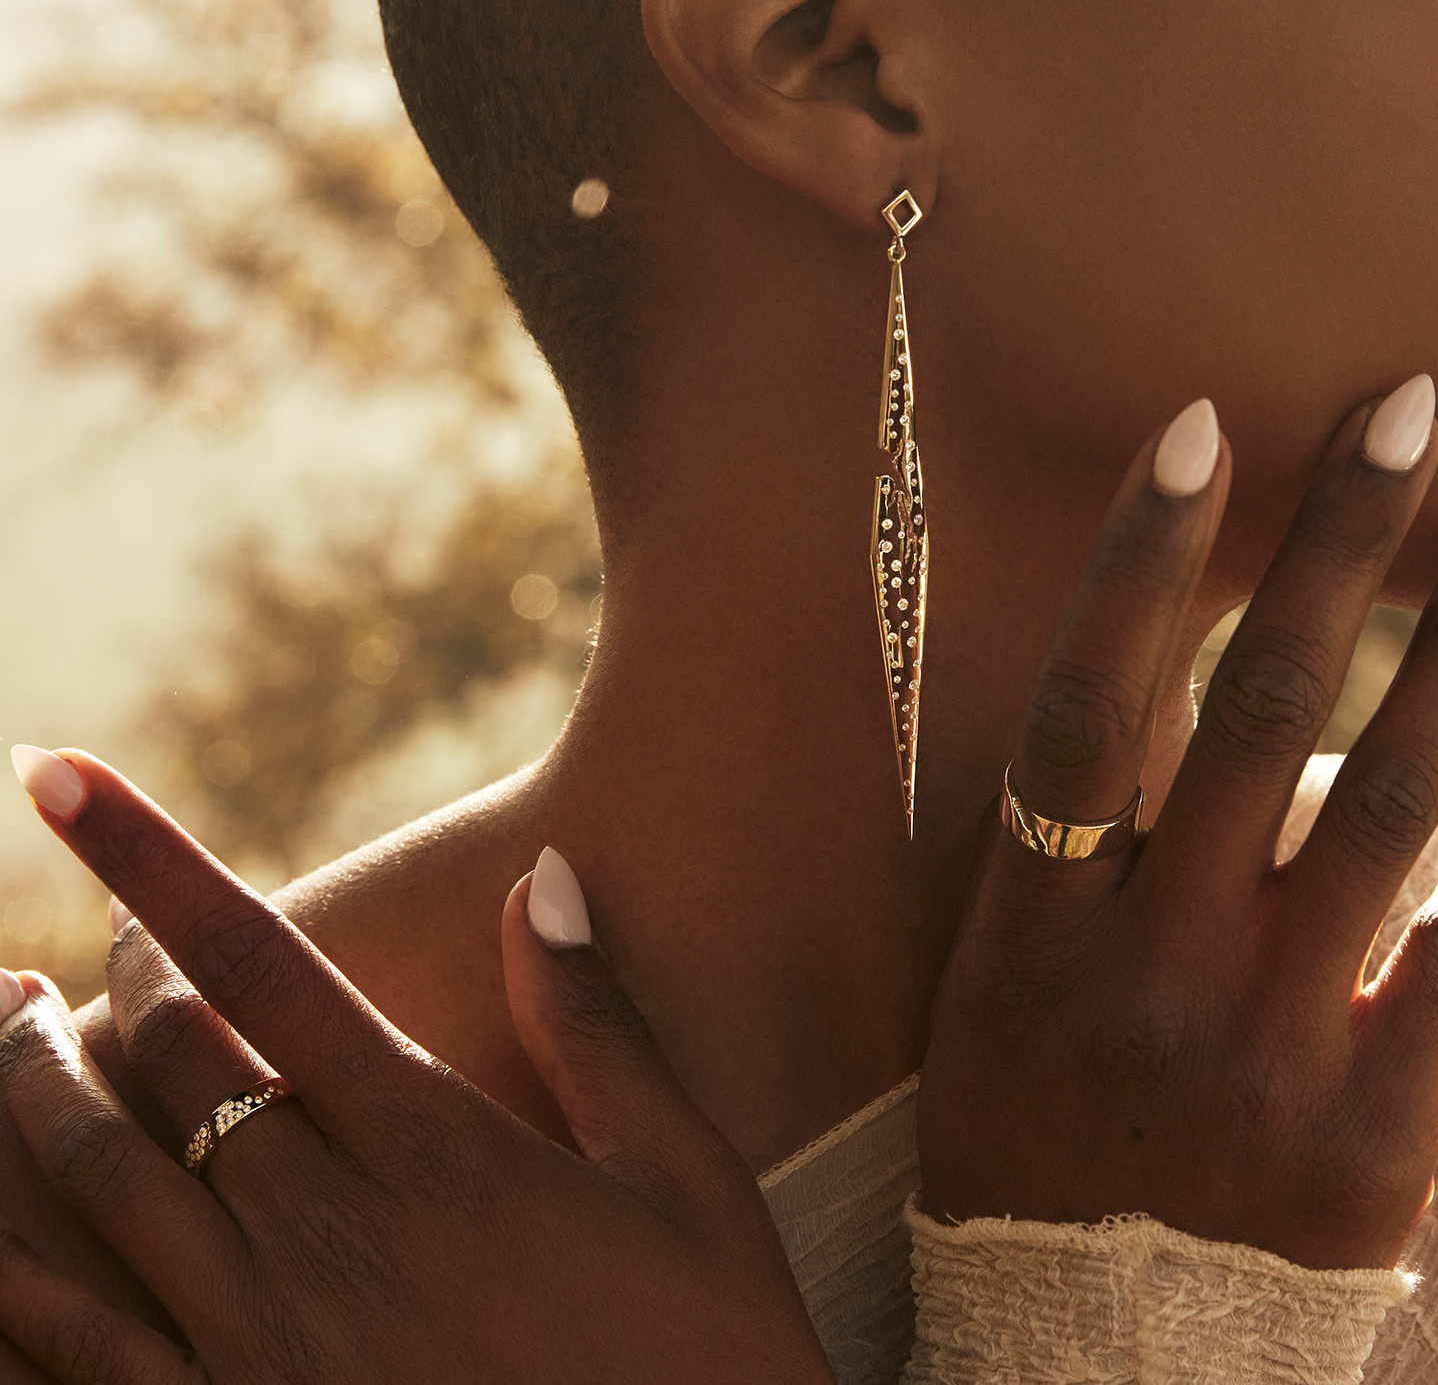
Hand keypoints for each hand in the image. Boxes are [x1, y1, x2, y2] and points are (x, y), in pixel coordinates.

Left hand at [0, 752, 832, 1383]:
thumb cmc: (702, 1350)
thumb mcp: (682, 1175)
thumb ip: (595, 1023)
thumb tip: (544, 873)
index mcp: (430, 1144)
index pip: (257, 963)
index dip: (150, 861)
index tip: (63, 776)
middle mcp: (320, 1233)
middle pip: (160, 1060)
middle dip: (97, 975)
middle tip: (68, 932)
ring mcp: (257, 1351)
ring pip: (89, 1191)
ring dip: (25, 1097)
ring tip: (1, 1026)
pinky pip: (70, 1349)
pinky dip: (16, 1276)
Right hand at [918, 383, 1437, 1270]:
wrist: (1091, 1364)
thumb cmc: (1032, 1145)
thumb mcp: (996, 995)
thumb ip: (1064, 855)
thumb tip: (1162, 700)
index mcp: (1029, 932)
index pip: (1085, 706)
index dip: (1139, 563)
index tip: (1200, 426)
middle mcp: (1140, 973)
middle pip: (1251, 719)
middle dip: (1334, 551)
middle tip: (1406, 411)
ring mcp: (1257, 1054)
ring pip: (1374, 812)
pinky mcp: (1366, 1142)